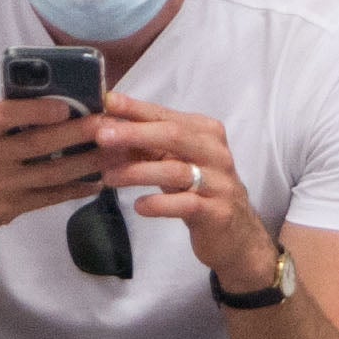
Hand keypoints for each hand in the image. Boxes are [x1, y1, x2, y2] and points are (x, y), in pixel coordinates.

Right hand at [0, 94, 108, 250]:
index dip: (35, 111)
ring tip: (115, 151)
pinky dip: (75, 189)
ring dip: (86, 163)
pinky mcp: (8, 210)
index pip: (3, 117)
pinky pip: (49, 197)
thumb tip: (46, 94)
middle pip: (37, 145)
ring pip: (50, 174)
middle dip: (76, 134)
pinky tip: (97, 180)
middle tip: (107, 124)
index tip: (65, 106)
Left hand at [94, 93, 277, 291]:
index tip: (106, 102)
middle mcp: (215, 153)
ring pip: (176, 170)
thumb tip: (106, 129)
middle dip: (135, 134)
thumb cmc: (200, 192)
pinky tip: (139, 206)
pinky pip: (186, 204)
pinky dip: (160, 204)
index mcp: (205, 133)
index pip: (166, 115)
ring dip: (138, 172)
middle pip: (173, 135)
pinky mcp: (218, 212)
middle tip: (101, 137)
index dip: (136, 109)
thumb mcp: (175, 164)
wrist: (236, 235)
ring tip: (109, 177)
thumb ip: (148, 147)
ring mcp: (219, 183)